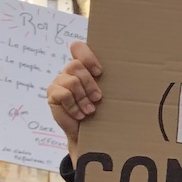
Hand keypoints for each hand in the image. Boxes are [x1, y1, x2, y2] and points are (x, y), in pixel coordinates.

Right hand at [47, 40, 103, 157]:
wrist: (89, 133)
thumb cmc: (101, 111)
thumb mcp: (106, 93)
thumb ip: (108, 80)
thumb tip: (128, 72)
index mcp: (83, 66)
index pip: (78, 48)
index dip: (87, 56)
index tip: (99, 72)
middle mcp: (69, 72)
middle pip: (75, 65)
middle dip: (89, 84)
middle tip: (98, 98)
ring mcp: (59, 82)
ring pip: (71, 81)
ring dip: (83, 98)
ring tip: (90, 110)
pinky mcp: (53, 95)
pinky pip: (63, 94)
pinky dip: (74, 106)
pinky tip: (79, 114)